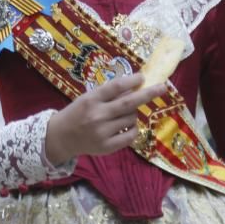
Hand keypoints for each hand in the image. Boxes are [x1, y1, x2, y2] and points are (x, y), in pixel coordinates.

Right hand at [45, 74, 165, 164]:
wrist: (61, 137)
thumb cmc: (77, 113)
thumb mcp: (88, 98)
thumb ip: (108, 94)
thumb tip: (135, 87)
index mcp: (91, 99)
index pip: (115, 87)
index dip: (131, 81)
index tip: (143, 77)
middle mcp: (97, 115)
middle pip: (129, 103)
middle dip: (148, 94)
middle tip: (163, 87)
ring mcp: (103, 132)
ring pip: (131, 118)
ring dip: (134, 113)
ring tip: (123, 113)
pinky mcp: (107, 146)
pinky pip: (131, 134)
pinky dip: (133, 128)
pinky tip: (126, 125)